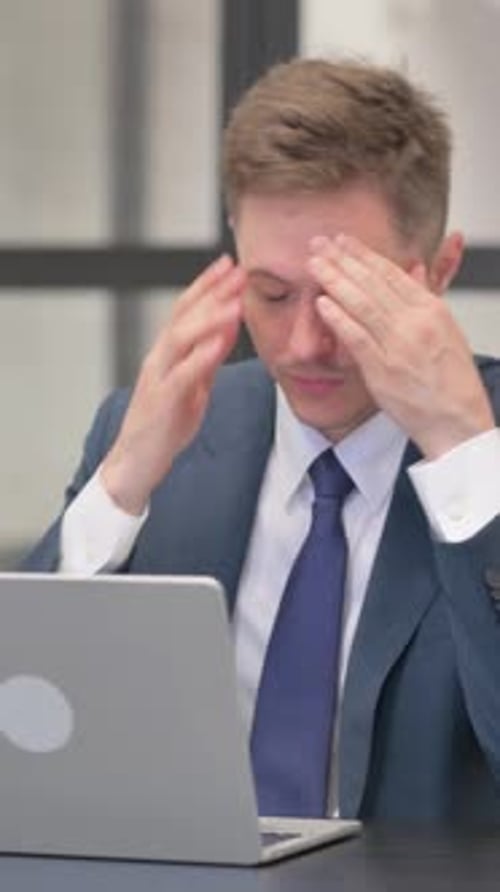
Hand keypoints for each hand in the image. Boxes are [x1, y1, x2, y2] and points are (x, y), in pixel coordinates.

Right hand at [101, 255, 245, 513]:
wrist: (136, 462)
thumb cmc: (164, 425)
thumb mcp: (194, 384)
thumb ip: (208, 356)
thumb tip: (229, 325)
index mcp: (167, 353)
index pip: (185, 309)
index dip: (207, 284)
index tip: (230, 263)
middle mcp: (159, 358)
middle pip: (183, 315)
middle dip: (211, 291)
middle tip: (238, 270)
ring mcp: (157, 378)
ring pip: (180, 337)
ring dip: (209, 316)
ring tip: (234, 300)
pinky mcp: (161, 402)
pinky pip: (182, 374)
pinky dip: (202, 355)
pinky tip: (220, 340)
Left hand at [309, 234, 494, 458]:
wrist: (457, 420)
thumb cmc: (452, 381)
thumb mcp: (447, 330)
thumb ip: (426, 298)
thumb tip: (416, 270)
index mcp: (432, 310)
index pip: (392, 273)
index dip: (364, 254)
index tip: (344, 241)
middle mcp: (415, 322)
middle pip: (372, 282)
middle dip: (343, 260)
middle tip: (320, 243)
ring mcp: (398, 345)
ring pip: (362, 303)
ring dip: (334, 280)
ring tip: (314, 264)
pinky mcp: (383, 369)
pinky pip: (356, 337)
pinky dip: (338, 317)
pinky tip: (321, 302)